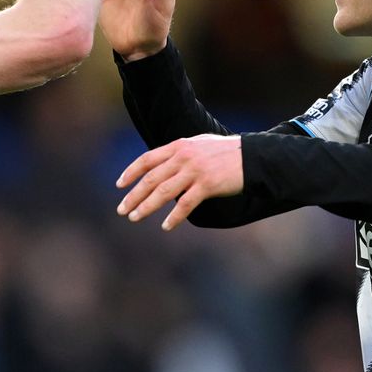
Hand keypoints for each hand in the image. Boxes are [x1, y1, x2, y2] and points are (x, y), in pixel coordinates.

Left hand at [116, 134, 242, 229]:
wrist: (252, 156)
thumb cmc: (226, 152)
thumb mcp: (198, 145)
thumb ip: (179, 153)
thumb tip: (161, 167)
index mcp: (179, 146)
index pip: (147, 159)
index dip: (130, 172)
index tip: (119, 185)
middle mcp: (183, 157)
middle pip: (151, 178)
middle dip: (134, 195)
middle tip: (122, 210)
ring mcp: (194, 171)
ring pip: (163, 192)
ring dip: (146, 207)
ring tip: (135, 217)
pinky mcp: (207, 185)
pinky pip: (185, 204)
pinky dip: (174, 217)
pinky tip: (166, 226)